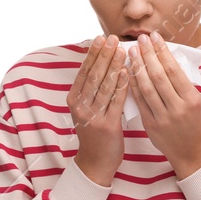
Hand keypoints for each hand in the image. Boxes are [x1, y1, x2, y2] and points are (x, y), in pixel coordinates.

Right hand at [69, 35, 129, 185]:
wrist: (95, 162)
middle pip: (94, 75)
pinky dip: (121, 85)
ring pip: (104, 85)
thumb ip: (92, 90)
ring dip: (114, 65)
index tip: (101, 37)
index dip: (93, 53)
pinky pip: (115, 101)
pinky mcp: (107, 126)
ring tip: (123, 50)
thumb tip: (102, 63)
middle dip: (104, 55)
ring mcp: (92, 116)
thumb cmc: (95, 134)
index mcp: (74, 99)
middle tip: (113, 38)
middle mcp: (80, 106)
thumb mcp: (86, 109)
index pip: (84, 71)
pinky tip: (126, 72)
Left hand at [127, 32, 200, 177]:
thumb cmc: (195, 124)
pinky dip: (132, 85)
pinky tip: (127, 72)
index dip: (162, 51)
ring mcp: (162, 118)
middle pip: (158, 76)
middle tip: (141, 39)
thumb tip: (166, 58)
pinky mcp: (150, 125)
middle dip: (148, 55)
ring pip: (146, 88)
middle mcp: (177, 108)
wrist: (192, 153)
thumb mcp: (196, 102)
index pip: (173, 69)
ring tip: (132, 52)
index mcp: (191, 99)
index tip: (155, 37)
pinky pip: (139, 101)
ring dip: (137, 67)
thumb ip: (182, 83)